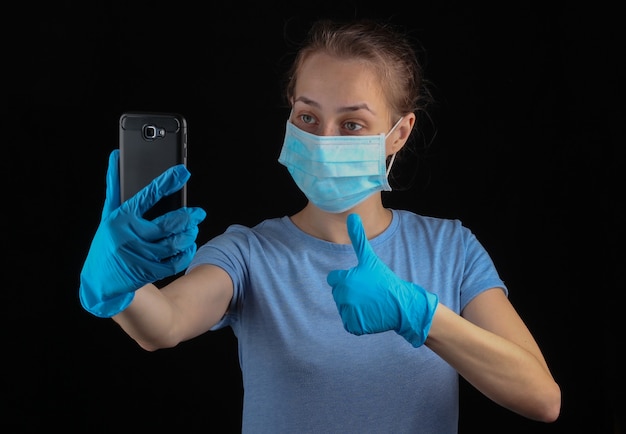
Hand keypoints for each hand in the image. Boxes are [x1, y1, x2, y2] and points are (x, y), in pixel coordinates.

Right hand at [79, 150, 206, 317]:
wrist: (98, 281)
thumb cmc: (106, 242)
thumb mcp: (107, 215)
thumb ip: (114, 187)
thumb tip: (116, 156)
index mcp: (120, 218)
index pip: (147, 195)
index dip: (167, 182)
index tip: (183, 172)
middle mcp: (129, 236)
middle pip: (168, 224)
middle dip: (188, 217)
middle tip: (198, 213)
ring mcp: (139, 255)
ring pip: (174, 243)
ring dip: (189, 235)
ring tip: (193, 228)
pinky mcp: (148, 271)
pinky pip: (174, 261)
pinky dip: (185, 253)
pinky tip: (188, 245)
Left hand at [327, 213, 437, 346]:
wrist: (401, 304)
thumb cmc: (384, 279)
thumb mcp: (370, 259)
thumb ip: (358, 238)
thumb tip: (352, 216)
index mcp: (343, 280)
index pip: (334, 280)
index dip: (348, 279)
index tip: (362, 281)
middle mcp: (343, 297)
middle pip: (339, 294)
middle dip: (351, 293)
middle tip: (369, 292)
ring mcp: (348, 312)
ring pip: (344, 308)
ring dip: (355, 307)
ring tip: (370, 303)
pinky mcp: (354, 325)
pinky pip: (350, 322)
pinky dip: (359, 320)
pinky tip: (370, 314)